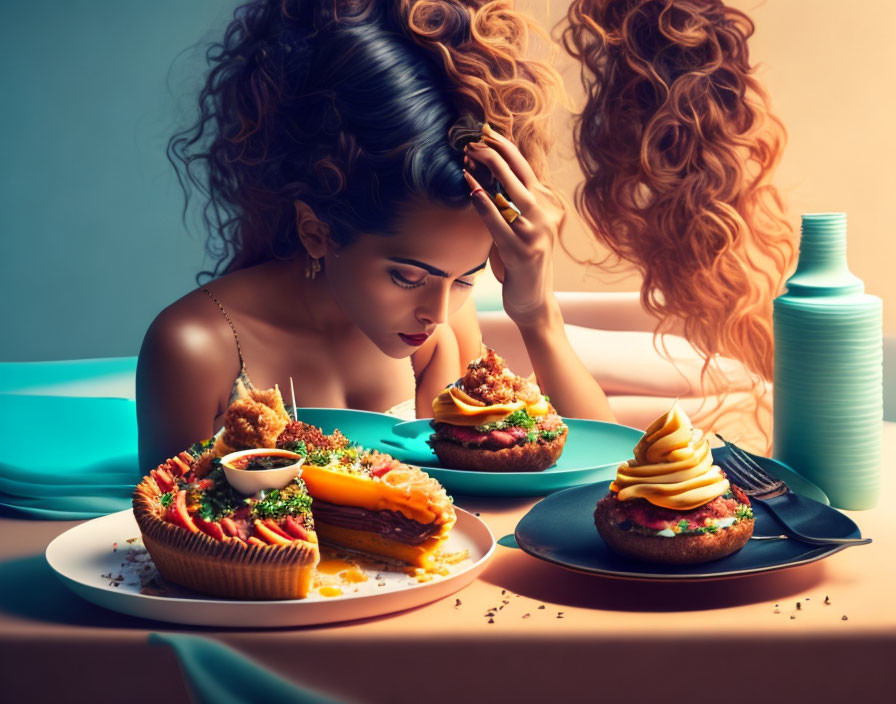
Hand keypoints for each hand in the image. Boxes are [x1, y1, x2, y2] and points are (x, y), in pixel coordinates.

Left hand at [463, 130, 564, 329]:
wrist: (533, 300)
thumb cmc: (519, 261)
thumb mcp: (519, 225)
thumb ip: (510, 202)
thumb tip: (484, 171)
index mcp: (549, 205)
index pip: (526, 168)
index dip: (505, 148)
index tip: (483, 134)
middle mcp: (547, 216)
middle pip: (520, 175)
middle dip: (494, 153)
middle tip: (471, 141)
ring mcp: (537, 234)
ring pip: (511, 193)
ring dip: (487, 172)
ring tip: (467, 157)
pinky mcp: (523, 251)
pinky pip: (500, 221)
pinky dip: (484, 204)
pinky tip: (470, 190)